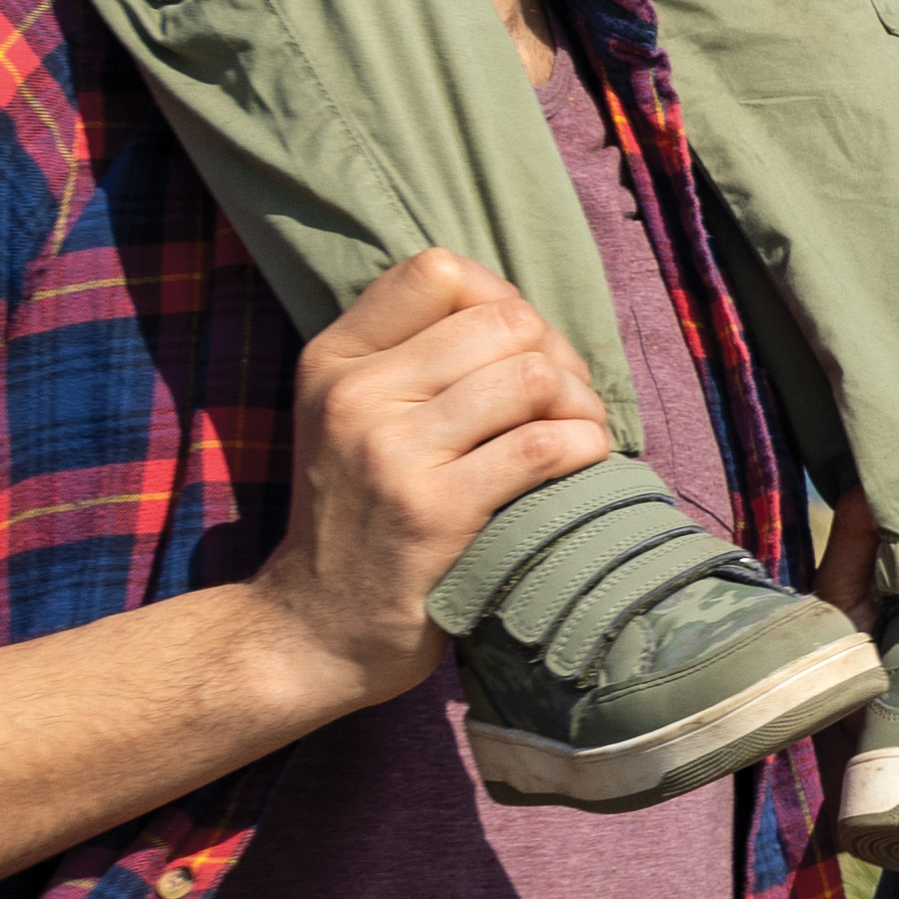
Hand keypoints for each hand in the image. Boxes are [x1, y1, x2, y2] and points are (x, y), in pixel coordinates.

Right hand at [248, 254, 617, 706]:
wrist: (315, 628)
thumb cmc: (359, 518)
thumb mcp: (353, 419)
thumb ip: (414, 359)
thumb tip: (518, 313)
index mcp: (335, 360)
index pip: (437, 271)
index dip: (500, 299)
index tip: (517, 350)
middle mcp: (355, 395)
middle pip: (501, 320)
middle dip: (556, 354)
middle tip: (564, 402)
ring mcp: (391, 452)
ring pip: (530, 376)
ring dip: (579, 403)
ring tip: (577, 434)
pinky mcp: (434, 511)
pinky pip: (541, 446)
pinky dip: (583, 446)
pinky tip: (581, 463)